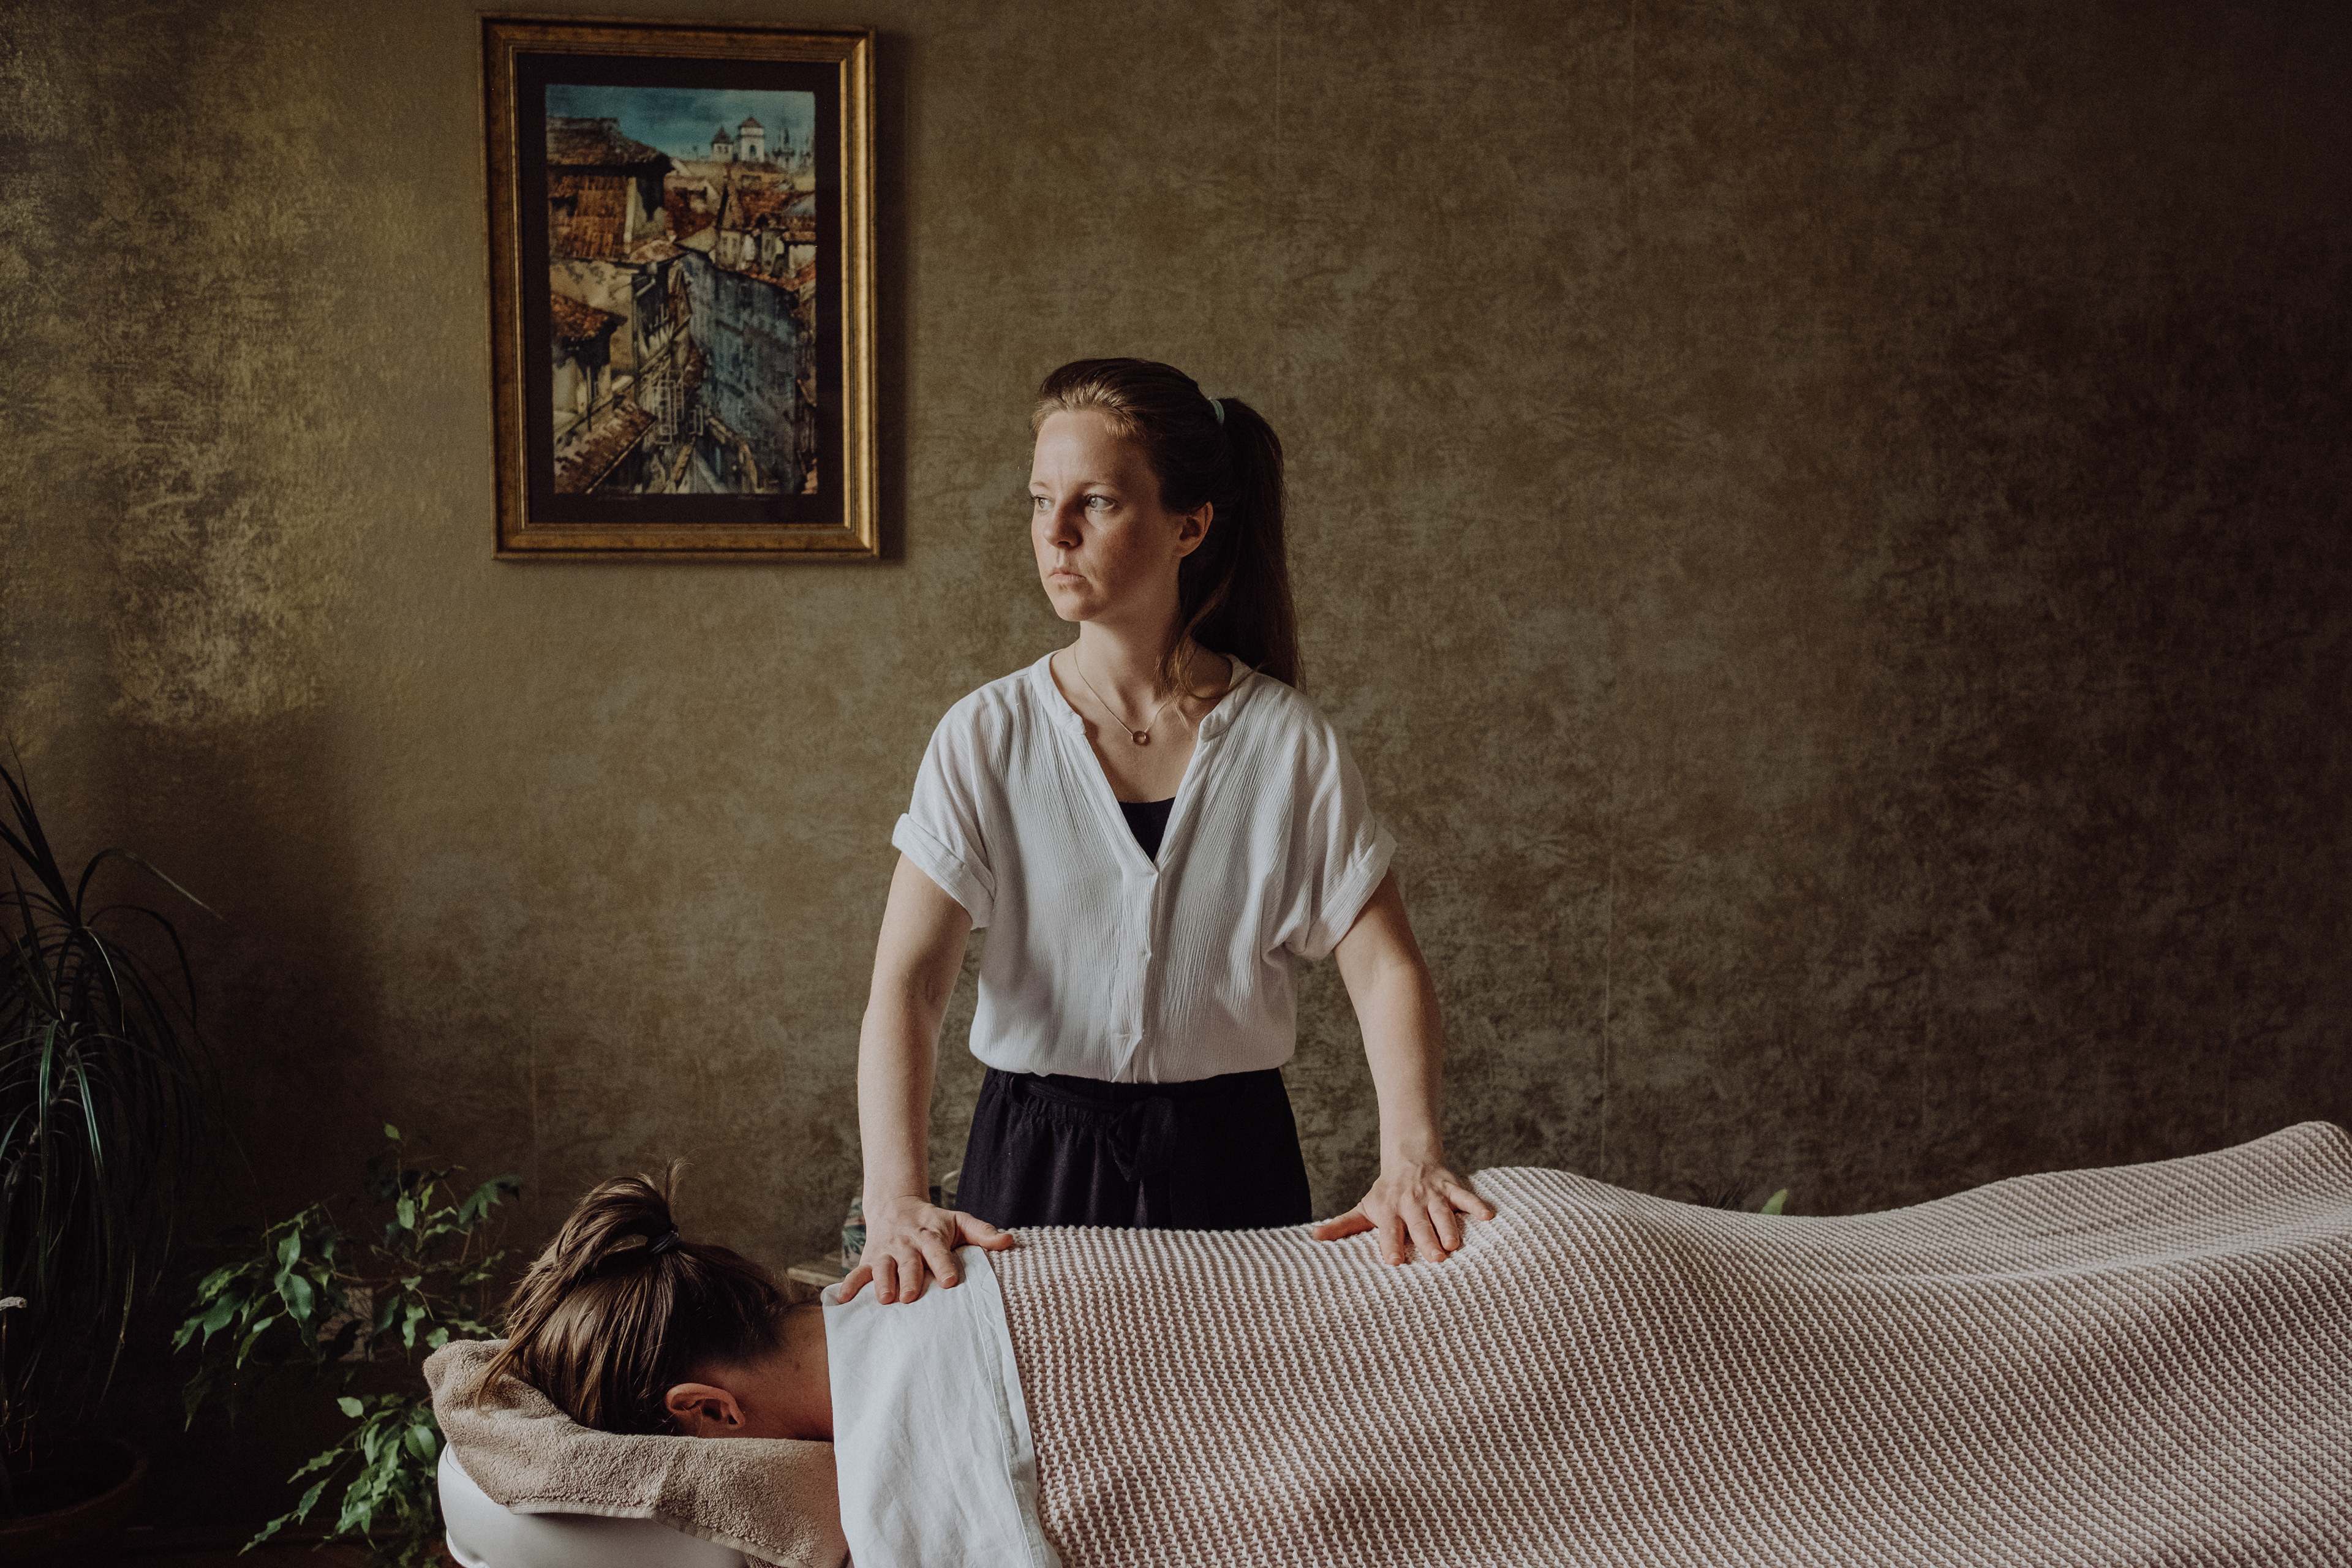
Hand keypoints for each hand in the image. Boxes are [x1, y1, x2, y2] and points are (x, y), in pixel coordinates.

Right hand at [841, 1195, 1012, 1303]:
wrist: (896, 1207)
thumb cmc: (933, 1222)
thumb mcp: (958, 1221)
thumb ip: (983, 1232)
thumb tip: (1010, 1241)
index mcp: (930, 1235)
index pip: (937, 1250)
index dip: (943, 1265)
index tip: (950, 1281)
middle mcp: (906, 1244)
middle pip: (908, 1262)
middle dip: (909, 1278)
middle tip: (910, 1296)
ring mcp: (885, 1253)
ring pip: (882, 1268)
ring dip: (882, 1283)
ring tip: (884, 1299)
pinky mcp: (869, 1261)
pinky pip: (856, 1273)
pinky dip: (848, 1286)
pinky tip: (841, 1300)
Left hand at [1311, 1161, 1494, 1263]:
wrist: (1408, 1156)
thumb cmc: (1386, 1191)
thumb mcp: (1364, 1207)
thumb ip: (1342, 1225)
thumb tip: (1314, 1237)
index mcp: (1389, 1210)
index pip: (1389, 1231)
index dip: (1391, 1245)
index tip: (1394, 1261)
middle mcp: (1411, 1203)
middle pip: (1419, 1224)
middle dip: (1426, 1240)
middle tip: (1436, 1259)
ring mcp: (1433, 1194)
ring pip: (1442, 1212)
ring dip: (1449, 1226)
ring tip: (1455, 1244)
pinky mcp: (1452, 1187)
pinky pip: (1466, 1195)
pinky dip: (1477, 1204)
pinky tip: (1488, 1216)